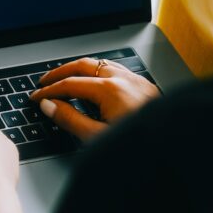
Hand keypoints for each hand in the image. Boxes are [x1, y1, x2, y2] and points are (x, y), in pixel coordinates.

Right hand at [31, 57, 159, 140]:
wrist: (175, 147)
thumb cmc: (140, 148)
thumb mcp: (97, 137)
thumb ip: (70, 119)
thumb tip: (50, 106)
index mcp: (109, 90)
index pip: (69, 84)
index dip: (49, 90)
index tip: (37, 97)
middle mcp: (123, 79)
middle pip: (83, 66)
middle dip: (60, 72)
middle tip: (45, 81)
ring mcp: (137, 80)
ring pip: (101, 64)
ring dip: (80, 69)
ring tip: (67, 78)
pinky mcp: (146, 87)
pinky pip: (117, 70)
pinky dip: (100, 72)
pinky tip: (97, 81)